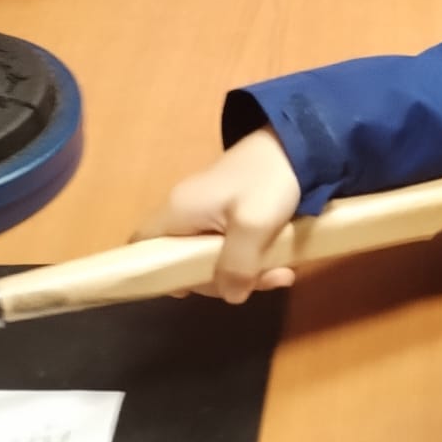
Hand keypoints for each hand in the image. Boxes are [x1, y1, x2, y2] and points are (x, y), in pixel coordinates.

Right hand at [133, 127, 302, 302]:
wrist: (299, 144)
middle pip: (183, 261)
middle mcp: (186, 212)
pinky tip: (282, 265)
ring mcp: (208, 212)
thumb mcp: (253, 227)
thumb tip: (231, 296)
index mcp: (178, 212)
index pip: (142, 246)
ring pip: (213, 258)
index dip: (156, 272)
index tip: (189, 287)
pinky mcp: (230, 213)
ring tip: (282, 275)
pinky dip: (253, 260)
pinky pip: (232, 247)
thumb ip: (237, 266)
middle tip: (256, 282)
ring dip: (245, 272)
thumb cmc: (268, 180)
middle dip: (219, 279)